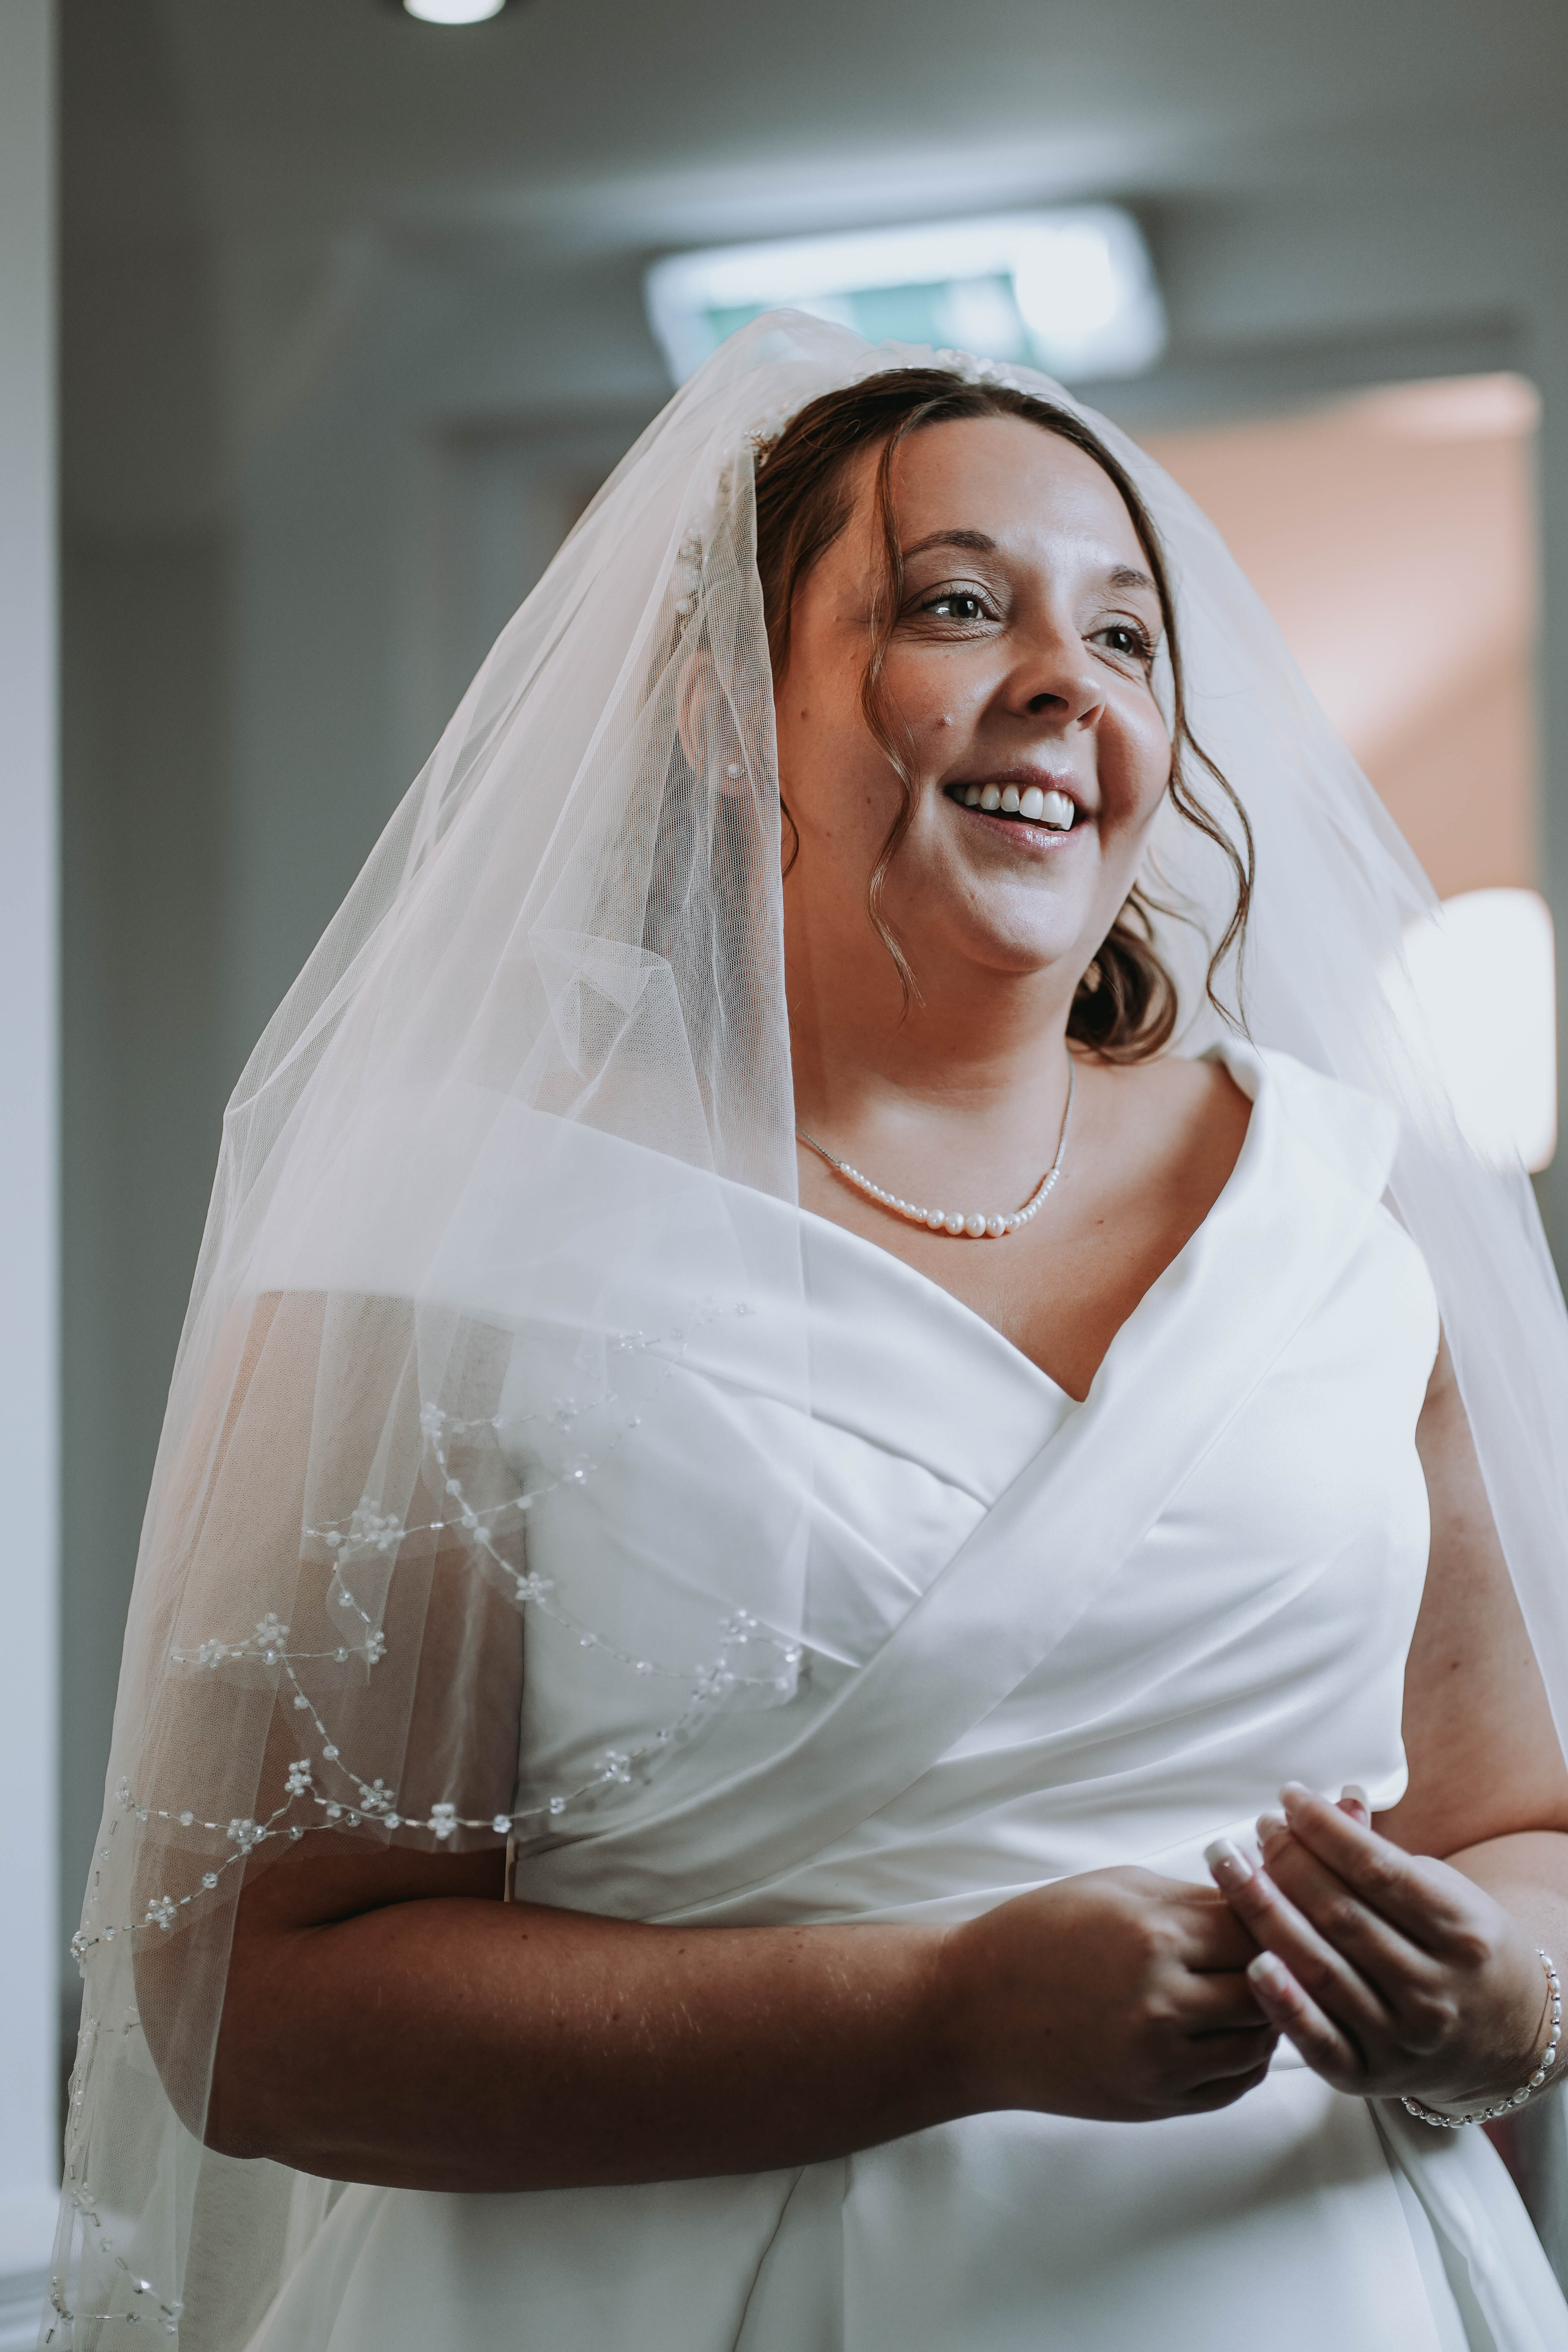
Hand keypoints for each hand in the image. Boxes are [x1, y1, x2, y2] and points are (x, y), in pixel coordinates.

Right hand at [938, 1865, 1277, 2122]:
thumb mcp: (1112, 1889)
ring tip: (1248, 1991)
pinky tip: (1229, 2032)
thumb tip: (1256, 1902)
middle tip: (1272, 1951)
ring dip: (1265, 2015)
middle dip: (1276, 1966)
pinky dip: (1245, 2058)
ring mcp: (1161, 2062)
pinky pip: (1233, 2085)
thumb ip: (1190, 1898)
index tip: (1276, 1908)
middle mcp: (1164, 2003)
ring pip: (1258, 2041)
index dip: (1272, 1915)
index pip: (1256, 1927)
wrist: (972, 2013)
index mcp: (1154, 1936)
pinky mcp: (1155, 2101)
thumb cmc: (1037, 1936)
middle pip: (1268, 1986)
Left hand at [1206, 1782, 1550, 2110]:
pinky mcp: (1370, 2077)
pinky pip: (1320, 2041)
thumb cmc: (1464, 1949)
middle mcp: (1434, 1992)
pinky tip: (1252, 1962)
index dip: (1325, 1829)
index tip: (1289, 1797)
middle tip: (1257, 1827)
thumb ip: (1386, 1858)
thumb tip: (1337, 1802)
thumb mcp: (1447, 1894)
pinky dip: (1284, 2004)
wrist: (1509, 2036)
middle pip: (1343, 1917)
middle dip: (1288, 1863)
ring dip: (1266, 1913)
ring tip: (1229, 1866)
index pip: (1379, 1872)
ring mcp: (1402, 2040)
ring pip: (1323, 1972)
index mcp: (1461, 1935)